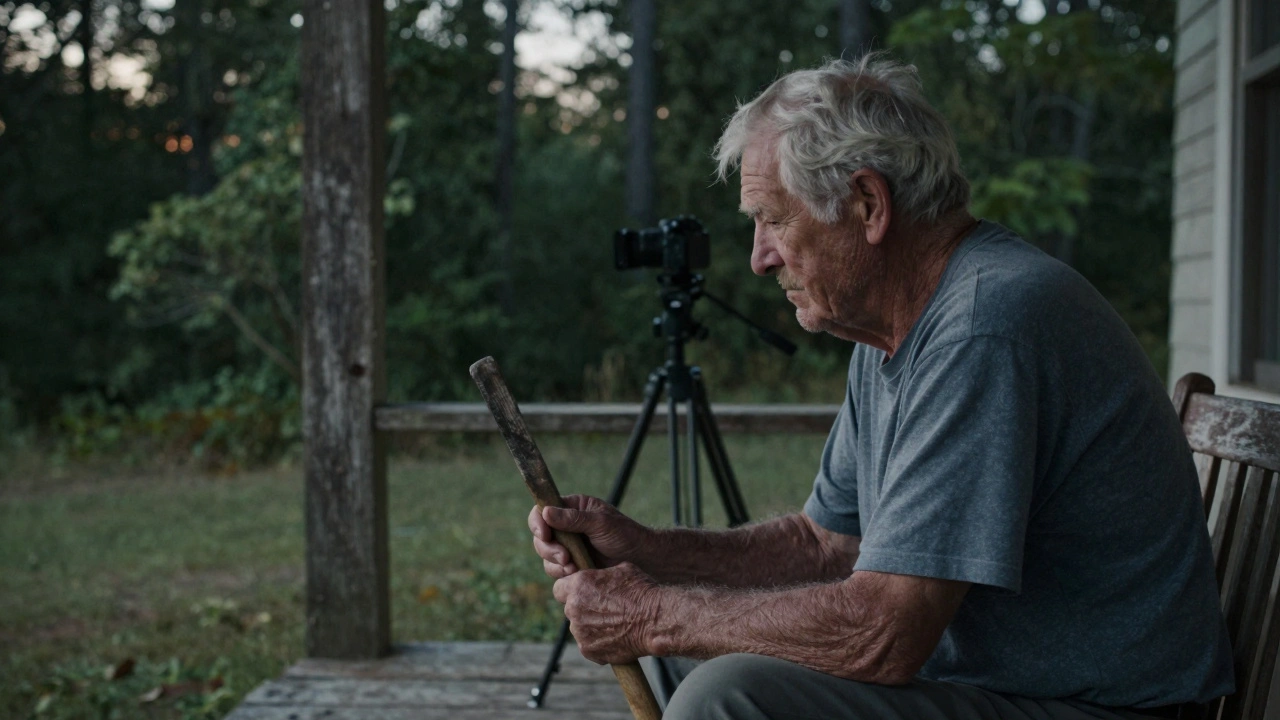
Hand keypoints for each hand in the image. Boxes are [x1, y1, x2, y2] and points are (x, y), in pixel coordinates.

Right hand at [528, 494, 651, 577]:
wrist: (641, 559)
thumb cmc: (624, 535)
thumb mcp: (601, 523)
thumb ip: (574, 519)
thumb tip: (546, 512)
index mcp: (572, 508)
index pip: (542, 510)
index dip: (538, 522)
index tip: (545, 534)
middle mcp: (566, 526)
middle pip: (540, 536)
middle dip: (548, 548)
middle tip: (565, 557)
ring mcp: (568, 546)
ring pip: (546, 555)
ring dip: (555, 563)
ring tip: (573, 567)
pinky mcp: (571, 564)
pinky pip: (555, 569)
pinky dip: (562, 573)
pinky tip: (576, 573)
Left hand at [553, 562, 661, 664]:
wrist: (654, 621)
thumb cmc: (642, 591)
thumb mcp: (621, 571)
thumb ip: (600, 576)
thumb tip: (597, 576)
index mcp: (578, 585)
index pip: (559, 588)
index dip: (570, 591)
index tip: (581, 593)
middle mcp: (573, 608)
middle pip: (570, 609)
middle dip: (582, 609)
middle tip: (604, 610)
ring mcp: (579, 631)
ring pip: (578, 628)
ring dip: (590, 626)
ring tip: (614, 625)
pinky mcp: (587, 650)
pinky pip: (587, 645)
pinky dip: (598, 643)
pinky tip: (615, 637)